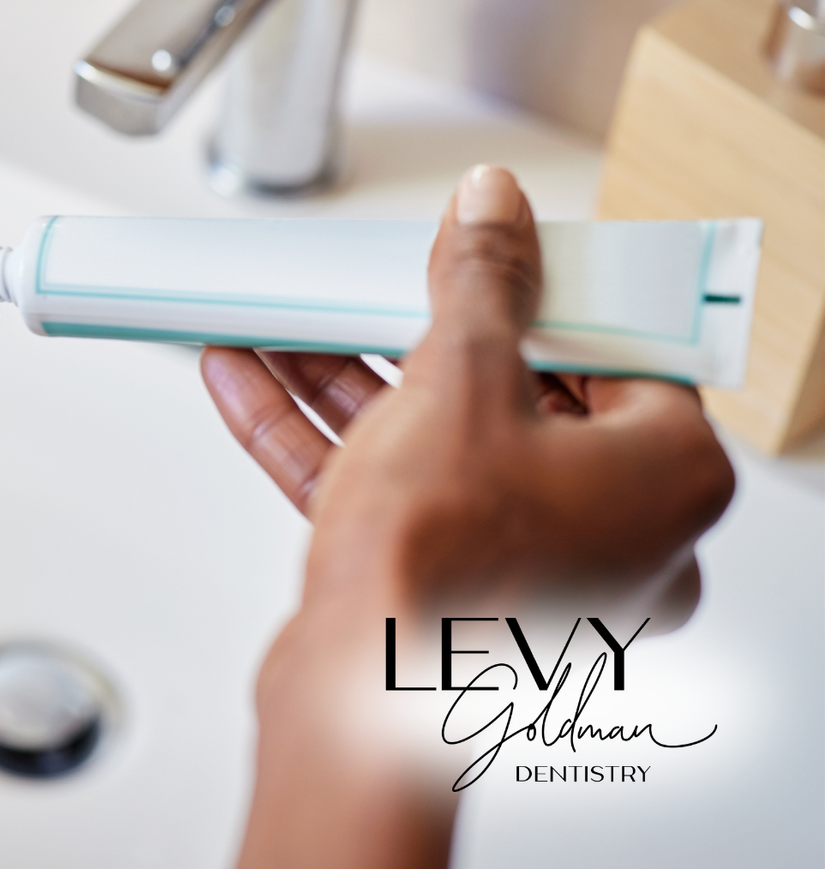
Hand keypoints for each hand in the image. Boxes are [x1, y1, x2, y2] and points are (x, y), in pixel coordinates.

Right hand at [201, 167, 735, 867]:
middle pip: (504, 392)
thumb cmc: (447, 574)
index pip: (610, 346)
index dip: (534, 290)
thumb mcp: (460, 380)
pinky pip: (385, 491)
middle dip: (403, 333)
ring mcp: (524, 564)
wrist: (360, 703)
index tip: (478, 255)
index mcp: (665, 472)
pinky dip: (320, 438)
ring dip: (340, 378)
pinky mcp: (443, 589)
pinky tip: (251, 381)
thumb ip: (478, 283)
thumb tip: (494, 211)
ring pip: (429, 442)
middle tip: (365, 285)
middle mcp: (612, 526)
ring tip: (276, 322)